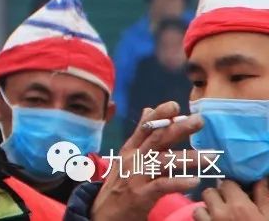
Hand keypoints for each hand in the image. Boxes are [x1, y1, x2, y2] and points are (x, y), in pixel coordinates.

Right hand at [89, 102, 203, 220]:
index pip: (144, 127)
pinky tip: (195, 182)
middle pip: (156, 140)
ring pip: (164, 162)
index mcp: (129, 149)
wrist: (103, 213)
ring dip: (189, 158)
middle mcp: (132, 159)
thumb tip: (148, 109)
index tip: (175, 105)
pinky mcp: (141, 195)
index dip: (159, 115)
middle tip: (199, 121)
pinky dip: (179, 183)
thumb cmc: (119, 184)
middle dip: (178, 129)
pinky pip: (162, 186)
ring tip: (211, 156)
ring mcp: (136, 176)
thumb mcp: (126, 157)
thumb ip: (140, 135)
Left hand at [195, 180, 268, 220]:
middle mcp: (220, 212)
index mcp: (239, 206)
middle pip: (209, 192)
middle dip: (217, 196)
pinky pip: (197, 220)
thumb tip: (261, 178)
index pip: (227, 183)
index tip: (237, 194)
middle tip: (229, 205)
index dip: (232, 188)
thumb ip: (264, 196)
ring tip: (220, 216)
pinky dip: (203, 220)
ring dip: (208, 209)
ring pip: (200, 207)